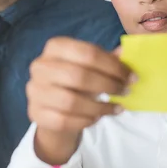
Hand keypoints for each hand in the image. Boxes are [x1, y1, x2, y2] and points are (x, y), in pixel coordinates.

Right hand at [27, 37, 132, 163]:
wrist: (52, 106)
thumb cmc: (75, 82)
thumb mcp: (90, 67)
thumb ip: (107, 60)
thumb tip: (127, 52)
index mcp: (55, 47)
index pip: (88, 53)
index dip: (113, 66)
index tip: (131, 77)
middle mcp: (40, 66)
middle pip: (79, 76)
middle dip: (108, 85)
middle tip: (125, 92)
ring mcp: (35, 90)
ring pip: (71, 102)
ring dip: (100, 107)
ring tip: (116, 108)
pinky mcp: (35, 113)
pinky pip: (64, 120)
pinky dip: (86, 120)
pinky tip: (98, 117)